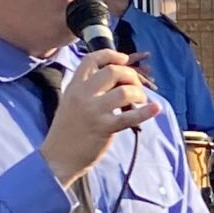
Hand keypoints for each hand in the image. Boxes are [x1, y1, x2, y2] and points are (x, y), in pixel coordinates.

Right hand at [39, 49, 158, 185]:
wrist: (58, 157)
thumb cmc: (67, 132)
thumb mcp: (71, 103)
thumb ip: (88, 90)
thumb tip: (117, 81)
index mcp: (74, 86)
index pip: (91, 59)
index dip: (111, 55)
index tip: (124, 58)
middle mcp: (83, 95)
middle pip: (112, 71)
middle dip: (130, 75)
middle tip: (136, 86)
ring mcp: (93, 111)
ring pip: (123, 91)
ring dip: (138, 93)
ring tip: (141, 100)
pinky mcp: (104, 128)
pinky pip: (129, 116)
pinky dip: (146, 112)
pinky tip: (155, 109)